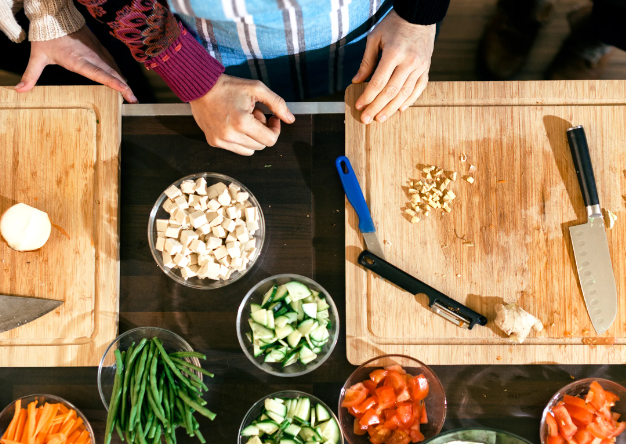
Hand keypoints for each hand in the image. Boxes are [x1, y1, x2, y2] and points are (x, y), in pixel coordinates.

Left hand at [15, 26, 135, 102]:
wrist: (54, 16)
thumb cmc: (46, 37)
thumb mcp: (37, 56)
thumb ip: (30, 75)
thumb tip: (19, 90)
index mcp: (78, 60)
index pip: (99, 73)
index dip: (113, 82)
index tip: (125, 90)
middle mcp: (91, 56)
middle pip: (112, 73)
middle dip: (124, 87)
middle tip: (134, 100)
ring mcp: (96, 51)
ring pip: (114, 68)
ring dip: (123, 81)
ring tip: (131, 94)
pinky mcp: (98, 48)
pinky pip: (111, 62)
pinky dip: (118, 72)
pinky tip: (121, 79)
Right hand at [190, 75, 294, 155]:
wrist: (200, 86)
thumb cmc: (229, 86)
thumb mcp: (257, 89)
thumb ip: (277, 104)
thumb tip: (290, 119)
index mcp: (242, 123)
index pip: (270, 140)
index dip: (275, 129)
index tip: (272, 118)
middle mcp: (230, 136)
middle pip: (260, 146)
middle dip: (262, 131)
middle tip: (255, 114)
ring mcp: (220, 141)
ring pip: (249, 151)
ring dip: (252, 138)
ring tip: (244, 120)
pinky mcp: (213, 142)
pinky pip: (235, 149)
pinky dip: (240, 139)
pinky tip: (233, 124)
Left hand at [352, 10, 435, 123]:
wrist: (419, 15)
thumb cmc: (393, 25)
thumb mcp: (375, 38)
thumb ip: (366, 62)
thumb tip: (357, 81)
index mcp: (394, 53)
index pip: (378, 82)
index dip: (368, 97)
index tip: (359, 106)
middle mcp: (409, 62)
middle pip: (391, 92)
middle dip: (377, 107)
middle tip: (367, 119)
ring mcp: (420, 66)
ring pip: (405, 94)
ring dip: (391, 109)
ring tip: (380, 118)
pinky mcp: (426, 68)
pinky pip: (419, 88)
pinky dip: (410, 100)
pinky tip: (400, 109)